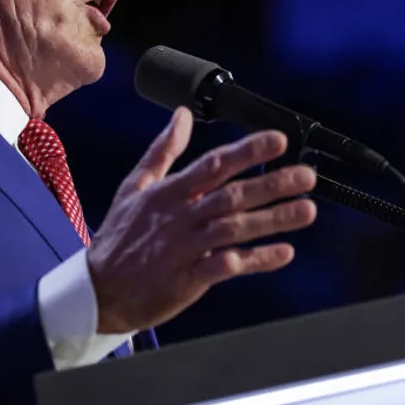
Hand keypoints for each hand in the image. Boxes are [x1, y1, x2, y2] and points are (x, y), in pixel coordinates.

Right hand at [88, 106, 317, 333]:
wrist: (98, 290)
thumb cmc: (119, 236)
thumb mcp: (135, 187)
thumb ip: (163, 150)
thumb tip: (182, 114)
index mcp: (169, 192)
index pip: (214, 164)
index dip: (247, 151)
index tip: (279, 140)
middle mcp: (180, 217)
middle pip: (231, 195)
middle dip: (271, 184)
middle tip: (307, 176)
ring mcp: (184, 248)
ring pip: (233, 229)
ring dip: (272, 220)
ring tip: (307, 211)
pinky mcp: (187, 279)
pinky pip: (226, 266)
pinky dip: (256, 260)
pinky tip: (284, 253)